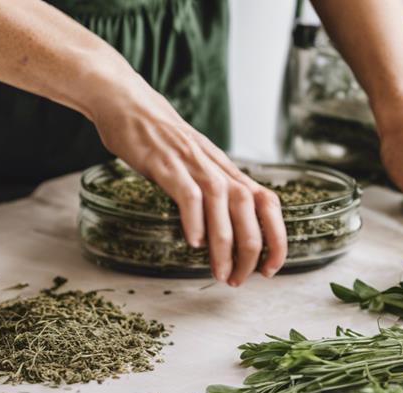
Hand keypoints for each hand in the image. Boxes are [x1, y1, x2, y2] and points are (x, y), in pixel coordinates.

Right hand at [85, 71, 286, 285]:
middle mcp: (215, 166)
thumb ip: (208, 192)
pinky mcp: (165, 163)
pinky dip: (195, 220)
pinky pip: (188, 193)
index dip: (276, 236)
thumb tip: (216, 231)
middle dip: (251, 249)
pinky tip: (193, 243)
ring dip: (226, 243)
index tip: (270, 268)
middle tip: (240, 279)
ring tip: (221, 273)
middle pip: (249, 207)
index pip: (267, 202)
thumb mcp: (193, 165)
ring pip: (223, 203)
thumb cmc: (157, 140)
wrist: (126, 103)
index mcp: (225, 169)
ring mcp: (191, 163)